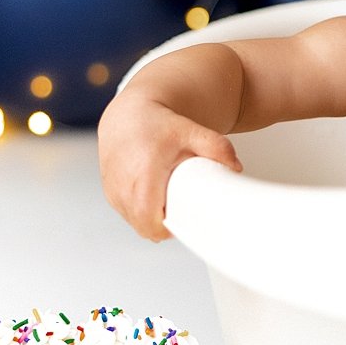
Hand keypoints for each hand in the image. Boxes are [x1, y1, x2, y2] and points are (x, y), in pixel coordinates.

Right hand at [98, 90, 241, 240]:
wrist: (127, 116)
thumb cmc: (158, 125)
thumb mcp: (191, 131)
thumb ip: (217, 147)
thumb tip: (236, 168)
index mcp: (144, 176)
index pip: (150, 221)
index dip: (166, 228)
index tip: (181, 222)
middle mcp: (124, 186)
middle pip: (144, 227)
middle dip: (163, 227)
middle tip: (180, 214)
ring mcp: (114, 191)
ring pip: (134, 222)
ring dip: (150, 220)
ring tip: (168, 206)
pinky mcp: (109, 193)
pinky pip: (126, 213)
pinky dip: (139, 212)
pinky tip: (153, 202)